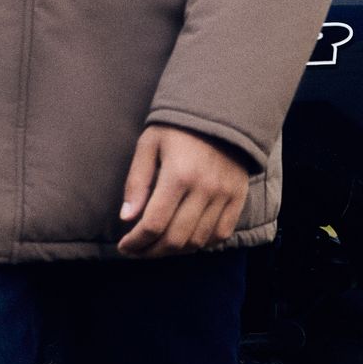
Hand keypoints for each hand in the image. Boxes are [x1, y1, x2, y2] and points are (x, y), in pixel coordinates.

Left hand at [118, 126, 252, 257]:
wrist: (221, 112)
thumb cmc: (178, 128)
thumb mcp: (149, 145)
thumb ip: (137, 182)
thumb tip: (127, 218)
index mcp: (178, 174)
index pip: (154, 224)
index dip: (136, 242)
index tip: (124, 246)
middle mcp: (204, 188)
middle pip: (175, 239)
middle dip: (151, 252)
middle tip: (138, 251)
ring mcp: (224, 195)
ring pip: (197, 241)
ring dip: (174, 251)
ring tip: (158, 247)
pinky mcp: (238, 197)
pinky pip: (221, 234)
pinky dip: (202, 244)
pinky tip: (186, 239)